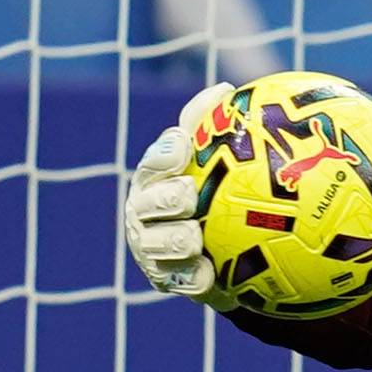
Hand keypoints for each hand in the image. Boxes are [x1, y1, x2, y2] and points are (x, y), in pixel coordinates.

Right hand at [123, 83, 231, 302]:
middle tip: (189, 194)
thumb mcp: (216, 162)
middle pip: (146, 204)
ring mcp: (151, 248)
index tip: (181, 146)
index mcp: (156, 179)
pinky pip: (178, 281)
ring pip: (156, 246)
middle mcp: (145, 212)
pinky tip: (210, 276)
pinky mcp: (166, 280)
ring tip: (194, 238)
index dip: (163, 154)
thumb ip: (213, 127)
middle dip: (164, 199)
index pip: (154, 163)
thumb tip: (226, 89)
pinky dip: (192, 278)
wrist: (226, 254)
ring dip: (174, 240)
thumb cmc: (217, 195)